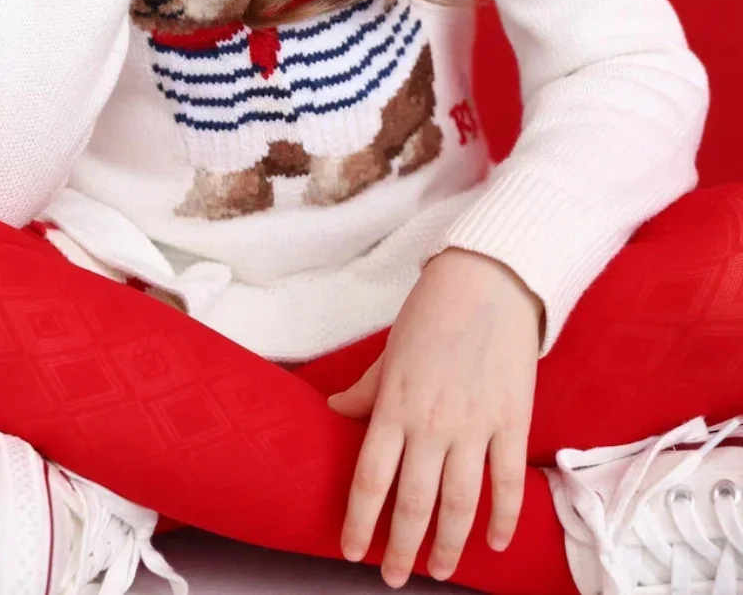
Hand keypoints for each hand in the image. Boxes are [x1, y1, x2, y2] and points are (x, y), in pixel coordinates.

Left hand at [326, 247, 542, 587]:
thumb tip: (333, 411)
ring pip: (460, 502)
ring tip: (438, 569)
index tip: (351, 550)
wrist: (489, 280)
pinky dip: (502, 518)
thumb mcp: (390, 350)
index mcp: (395, 404)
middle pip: (413, 502)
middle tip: (393, 577)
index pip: (370, 478)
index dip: (360, 521)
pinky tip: (493, 543)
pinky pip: (507, 482)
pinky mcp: (511, 421)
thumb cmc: (433, 310)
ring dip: (448, 544)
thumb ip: (366, 390)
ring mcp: (474, 425)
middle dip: (401, 546)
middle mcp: (431, 422)